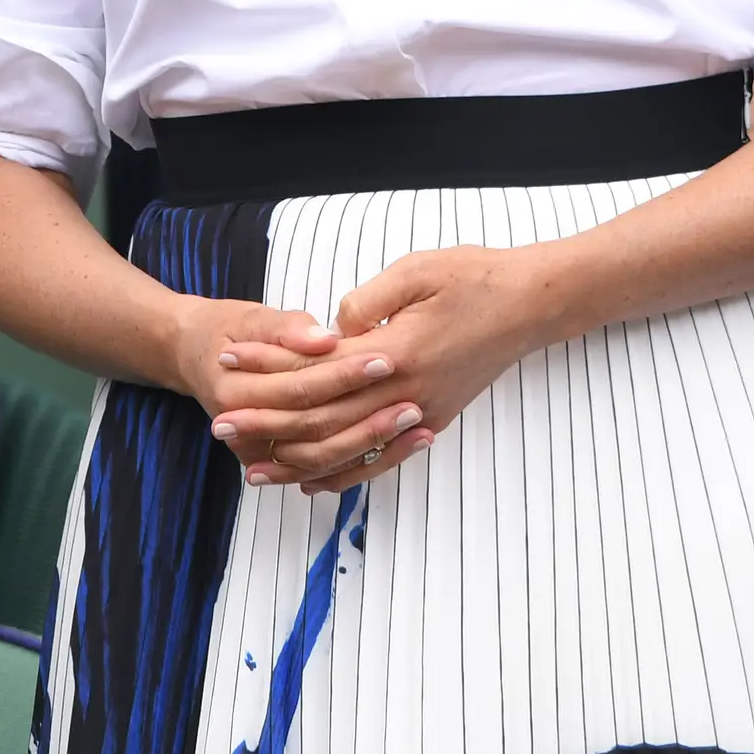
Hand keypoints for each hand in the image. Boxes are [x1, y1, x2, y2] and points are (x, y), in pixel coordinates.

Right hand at [166, 293, 400, 487]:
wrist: (196, 358)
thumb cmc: (227, 331)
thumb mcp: (250, 317)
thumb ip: (287, 328)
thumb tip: (325, 339)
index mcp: (234, 391)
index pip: (299, 387)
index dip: (343, 374)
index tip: (385, 358)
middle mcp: (244, 432)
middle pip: (315, 430)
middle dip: (367, 417)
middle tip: (413, 401)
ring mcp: (260, 453)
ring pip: (324, 460)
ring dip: (373, 447)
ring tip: (418, 428)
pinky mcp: (279, 461)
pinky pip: (325, 471)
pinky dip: (364, 462)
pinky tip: (402, 447)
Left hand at [219, 246, 563, 494]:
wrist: (534, 303)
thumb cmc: (476, 277)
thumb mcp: (416, 270)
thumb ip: (366, 303)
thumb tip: (329, 331)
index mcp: (395, 352)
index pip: (315, 371)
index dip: (268, 369)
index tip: (228, 362)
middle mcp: (404, 393)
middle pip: (321, 421)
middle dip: (266, 423)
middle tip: (219, 424)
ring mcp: (419, 414)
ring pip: (346, 451)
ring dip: (295, 460)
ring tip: (252, 467)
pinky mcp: (431, 420)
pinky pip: (378, 462)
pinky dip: (342, 475)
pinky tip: (311, 482)